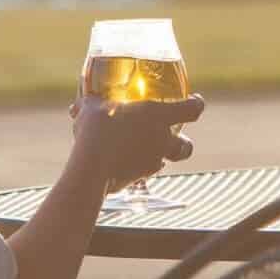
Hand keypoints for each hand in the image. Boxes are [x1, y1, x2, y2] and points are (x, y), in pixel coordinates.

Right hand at [70, 93, 202, 192]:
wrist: (91, 168)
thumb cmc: (96, 130)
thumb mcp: (91, 107)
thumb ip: (92, 103)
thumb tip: (83, 102)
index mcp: (157, 115)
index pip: (192, 109)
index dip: (196, 104)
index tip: (195, 100)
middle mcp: (161, 140)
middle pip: (187, 145)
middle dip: (184, 142)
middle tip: (172, 134)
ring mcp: (152, 162)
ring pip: (165, 161)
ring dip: (159, 156)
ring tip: (143, 150)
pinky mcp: (138, 178)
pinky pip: (144, 173)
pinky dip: (138, 168)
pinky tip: (122, 163)